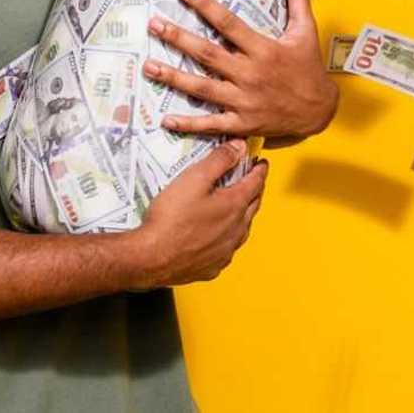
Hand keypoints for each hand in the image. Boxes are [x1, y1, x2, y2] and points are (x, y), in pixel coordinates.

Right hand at [128, 139, 267, 287]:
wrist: (151, 258)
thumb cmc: (171, 218)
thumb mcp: (194, 178)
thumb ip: (219, 160)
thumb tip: (239, 146)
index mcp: (233, 206)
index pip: (255, 183)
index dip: (260, 170)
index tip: (262, 163)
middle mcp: (235, 230)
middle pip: (253, 206)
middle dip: (255, 190)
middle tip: (252, 181)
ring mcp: (225, 251)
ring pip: (242, 230)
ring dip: (243, 215)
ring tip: (237, 207)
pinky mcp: (212, 266)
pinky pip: (227, 249)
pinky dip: (227, 237)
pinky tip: (218, 236)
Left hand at [143, 0, 338, 146]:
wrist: (320, 111)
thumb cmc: (309, 69)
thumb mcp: (306, 32)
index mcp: (264, 50)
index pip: (230, 24)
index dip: (207, 6)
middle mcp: (250, 75)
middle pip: (209, 55)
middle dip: (179, 39)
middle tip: (154, 25)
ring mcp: (244, 101)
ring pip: (203, 88)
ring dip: (174, 77)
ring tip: (149, 66)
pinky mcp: (242, 123)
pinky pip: (212, 124)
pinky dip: (189, 124)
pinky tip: (166, 120)